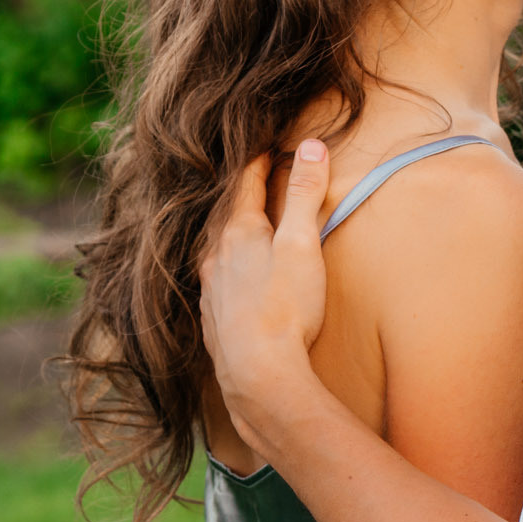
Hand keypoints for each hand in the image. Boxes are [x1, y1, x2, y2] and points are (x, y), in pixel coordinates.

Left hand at [198, 140, 331, 450]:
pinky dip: (228, 269)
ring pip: (217, 250)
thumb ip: (306, 194)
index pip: (245, 184)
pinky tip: (234, 281)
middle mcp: (216, 257)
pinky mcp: (213, 320)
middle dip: (241, 196)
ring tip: (243, 227)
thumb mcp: (302, 243)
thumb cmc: (285, 307)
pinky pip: (217, 282)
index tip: (268, 148)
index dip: (258, 163)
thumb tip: (311, 146)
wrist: (258, 375)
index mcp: (237, 232)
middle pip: (226, 215)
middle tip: (253, 180)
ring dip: (231, 234)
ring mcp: (211, 291)